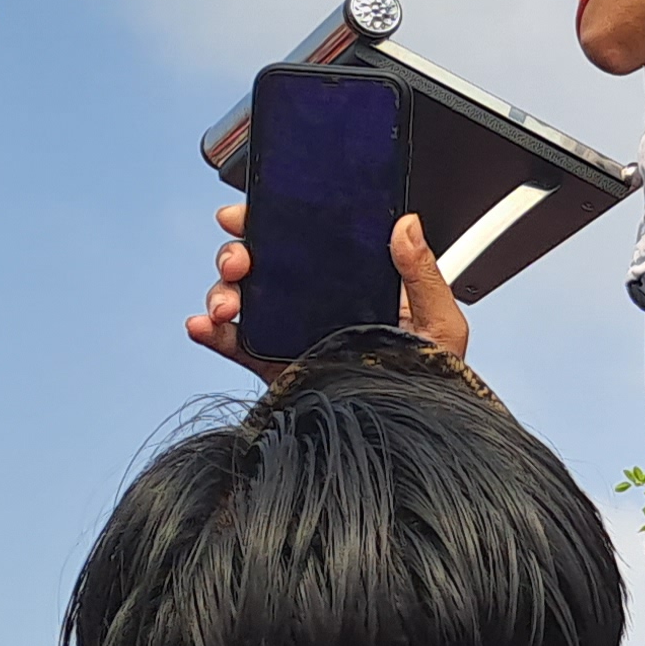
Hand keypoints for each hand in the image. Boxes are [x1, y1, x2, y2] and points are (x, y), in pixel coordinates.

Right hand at [186, 203, 468, 369]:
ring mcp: (292, 334)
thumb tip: (407, 225)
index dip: (273, 219)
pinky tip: (203, 326)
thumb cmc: (436, 379)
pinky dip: (212, 334)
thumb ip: (422, 274)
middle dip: (238, 253)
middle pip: (263, 264)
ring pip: (243, 299)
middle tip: (240, 259)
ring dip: (222, 292)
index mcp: (353, 281)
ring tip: (226, 303)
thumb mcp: (441, 322)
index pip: (306, 240)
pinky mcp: (276, 368)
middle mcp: (317, 303)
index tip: (251, 211)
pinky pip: (236, 346)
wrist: (417, 435)